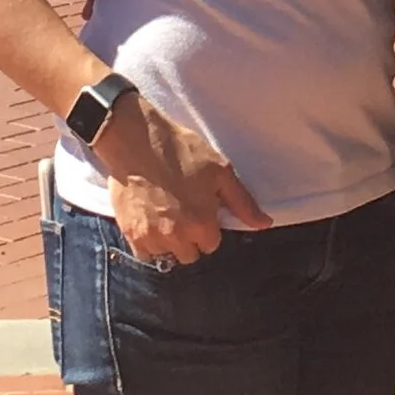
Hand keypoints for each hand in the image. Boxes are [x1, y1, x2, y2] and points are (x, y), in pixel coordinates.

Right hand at [96, 95, 270, 262]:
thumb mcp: (220, 171)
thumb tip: (264, 224)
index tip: (201, 208)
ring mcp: (151, 237)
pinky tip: (149, 219)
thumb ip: (242, 202)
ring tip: (165, 213)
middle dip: (189, 238)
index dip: (208, 225)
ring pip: (166, 254)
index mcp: (202, 225)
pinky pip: (143, 253)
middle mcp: (177, 237)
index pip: (211, 244)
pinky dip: (147, 242)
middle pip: (189, 254)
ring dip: (168, 241)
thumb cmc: (180, 151)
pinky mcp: (130, 233)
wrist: (137, 140)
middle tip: (183, 210)